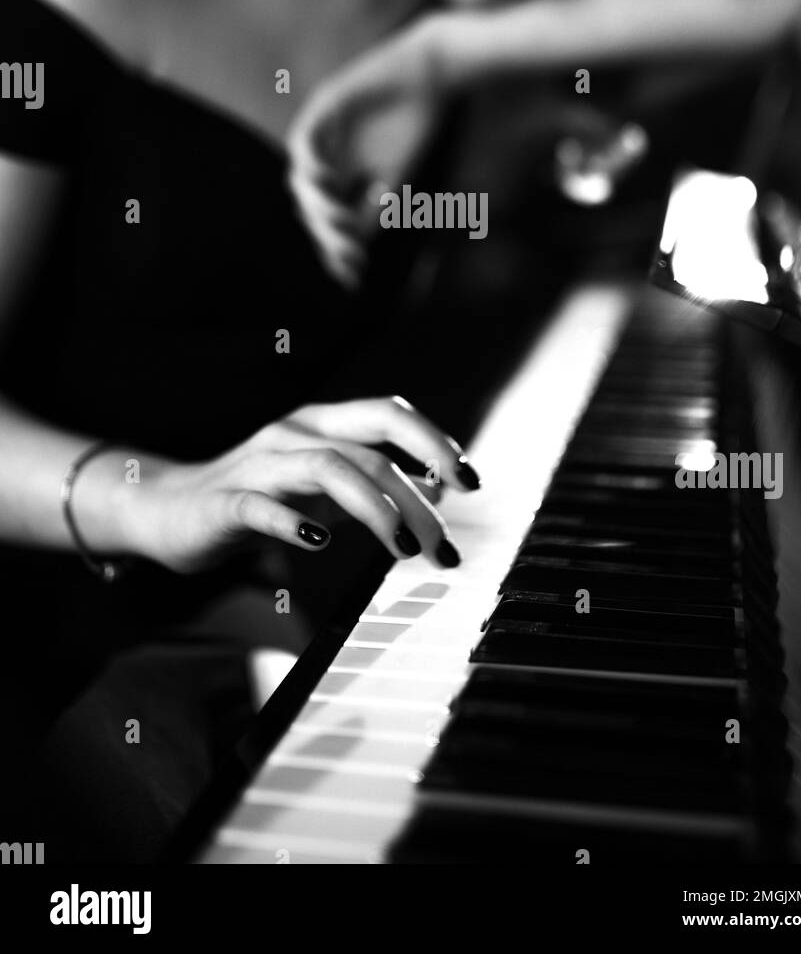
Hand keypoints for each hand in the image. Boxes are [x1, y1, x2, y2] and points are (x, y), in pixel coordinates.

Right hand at [131, 396, 477, 573]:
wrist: (167, 509)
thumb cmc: (256, 497)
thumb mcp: (323, 488)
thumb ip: (373, 483)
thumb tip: (436, 491)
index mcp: (320, 423)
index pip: (388, 413)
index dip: (433, 441)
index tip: (471, 482)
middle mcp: (292, 432)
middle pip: (369, 449)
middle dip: (417, 498)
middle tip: (445, 545)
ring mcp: (258, 464)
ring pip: (329, 469)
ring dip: (377, 508)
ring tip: (405, 549)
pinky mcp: (225, 502)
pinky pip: (263, 506)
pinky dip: (295, 522)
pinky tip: (319, 543)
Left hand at [286, 17, 446, 286]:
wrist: (432, 75)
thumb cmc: (418, 125)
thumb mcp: (395, 179)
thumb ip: (374, 212)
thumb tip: (355, 252)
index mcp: (342, 176)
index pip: (326, 220)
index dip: (334, 248)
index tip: (353, 275)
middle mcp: (325, 158)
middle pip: (311, 206)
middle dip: (328, 234)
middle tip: (350, 252)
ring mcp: (321, 133)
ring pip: (301, 180)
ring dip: (317, 205)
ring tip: (341, 220)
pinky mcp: (323, 107)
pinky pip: (304, 140)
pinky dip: (311, 164)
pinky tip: (327, 181)